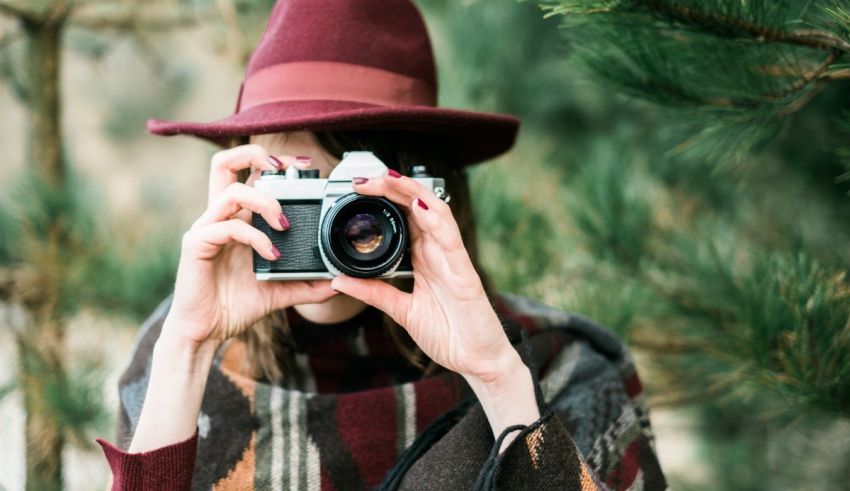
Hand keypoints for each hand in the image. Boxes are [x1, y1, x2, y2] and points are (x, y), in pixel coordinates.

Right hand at [166, 144, 337, 349]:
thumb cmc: (234, 306)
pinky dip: (255, 237)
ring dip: (264, 202)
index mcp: (236, 219)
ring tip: (285, 225)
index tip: (305, 165)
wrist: (206, 332)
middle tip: (286, 167)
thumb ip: (306, 285)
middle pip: (224, 163)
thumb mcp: (279, 292)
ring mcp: (206, 228)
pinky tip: (271, 255)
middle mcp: (219, 217)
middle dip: (256, 153)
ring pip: (231, 191)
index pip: (249, 174)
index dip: (273, 161)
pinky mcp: (197, 245)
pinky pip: (227, 227)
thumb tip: (337, 282)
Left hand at [331, 171, 517, 385]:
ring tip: (387, 178)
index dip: (384, 198)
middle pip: (417, 206)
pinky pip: (451, 240)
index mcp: (425, 258)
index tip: (356, 189)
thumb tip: (339, 281)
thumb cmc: (448, 334)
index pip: (404, 217)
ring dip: (410, 193)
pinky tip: (419, 206)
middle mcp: (439, 252)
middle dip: (392, 187)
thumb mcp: (402, 311)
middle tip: (363, 178)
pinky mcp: (464, 273)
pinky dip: (436, 220)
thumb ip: (375, 294)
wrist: (476, 361)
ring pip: (435, 212)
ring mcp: (452, 259)